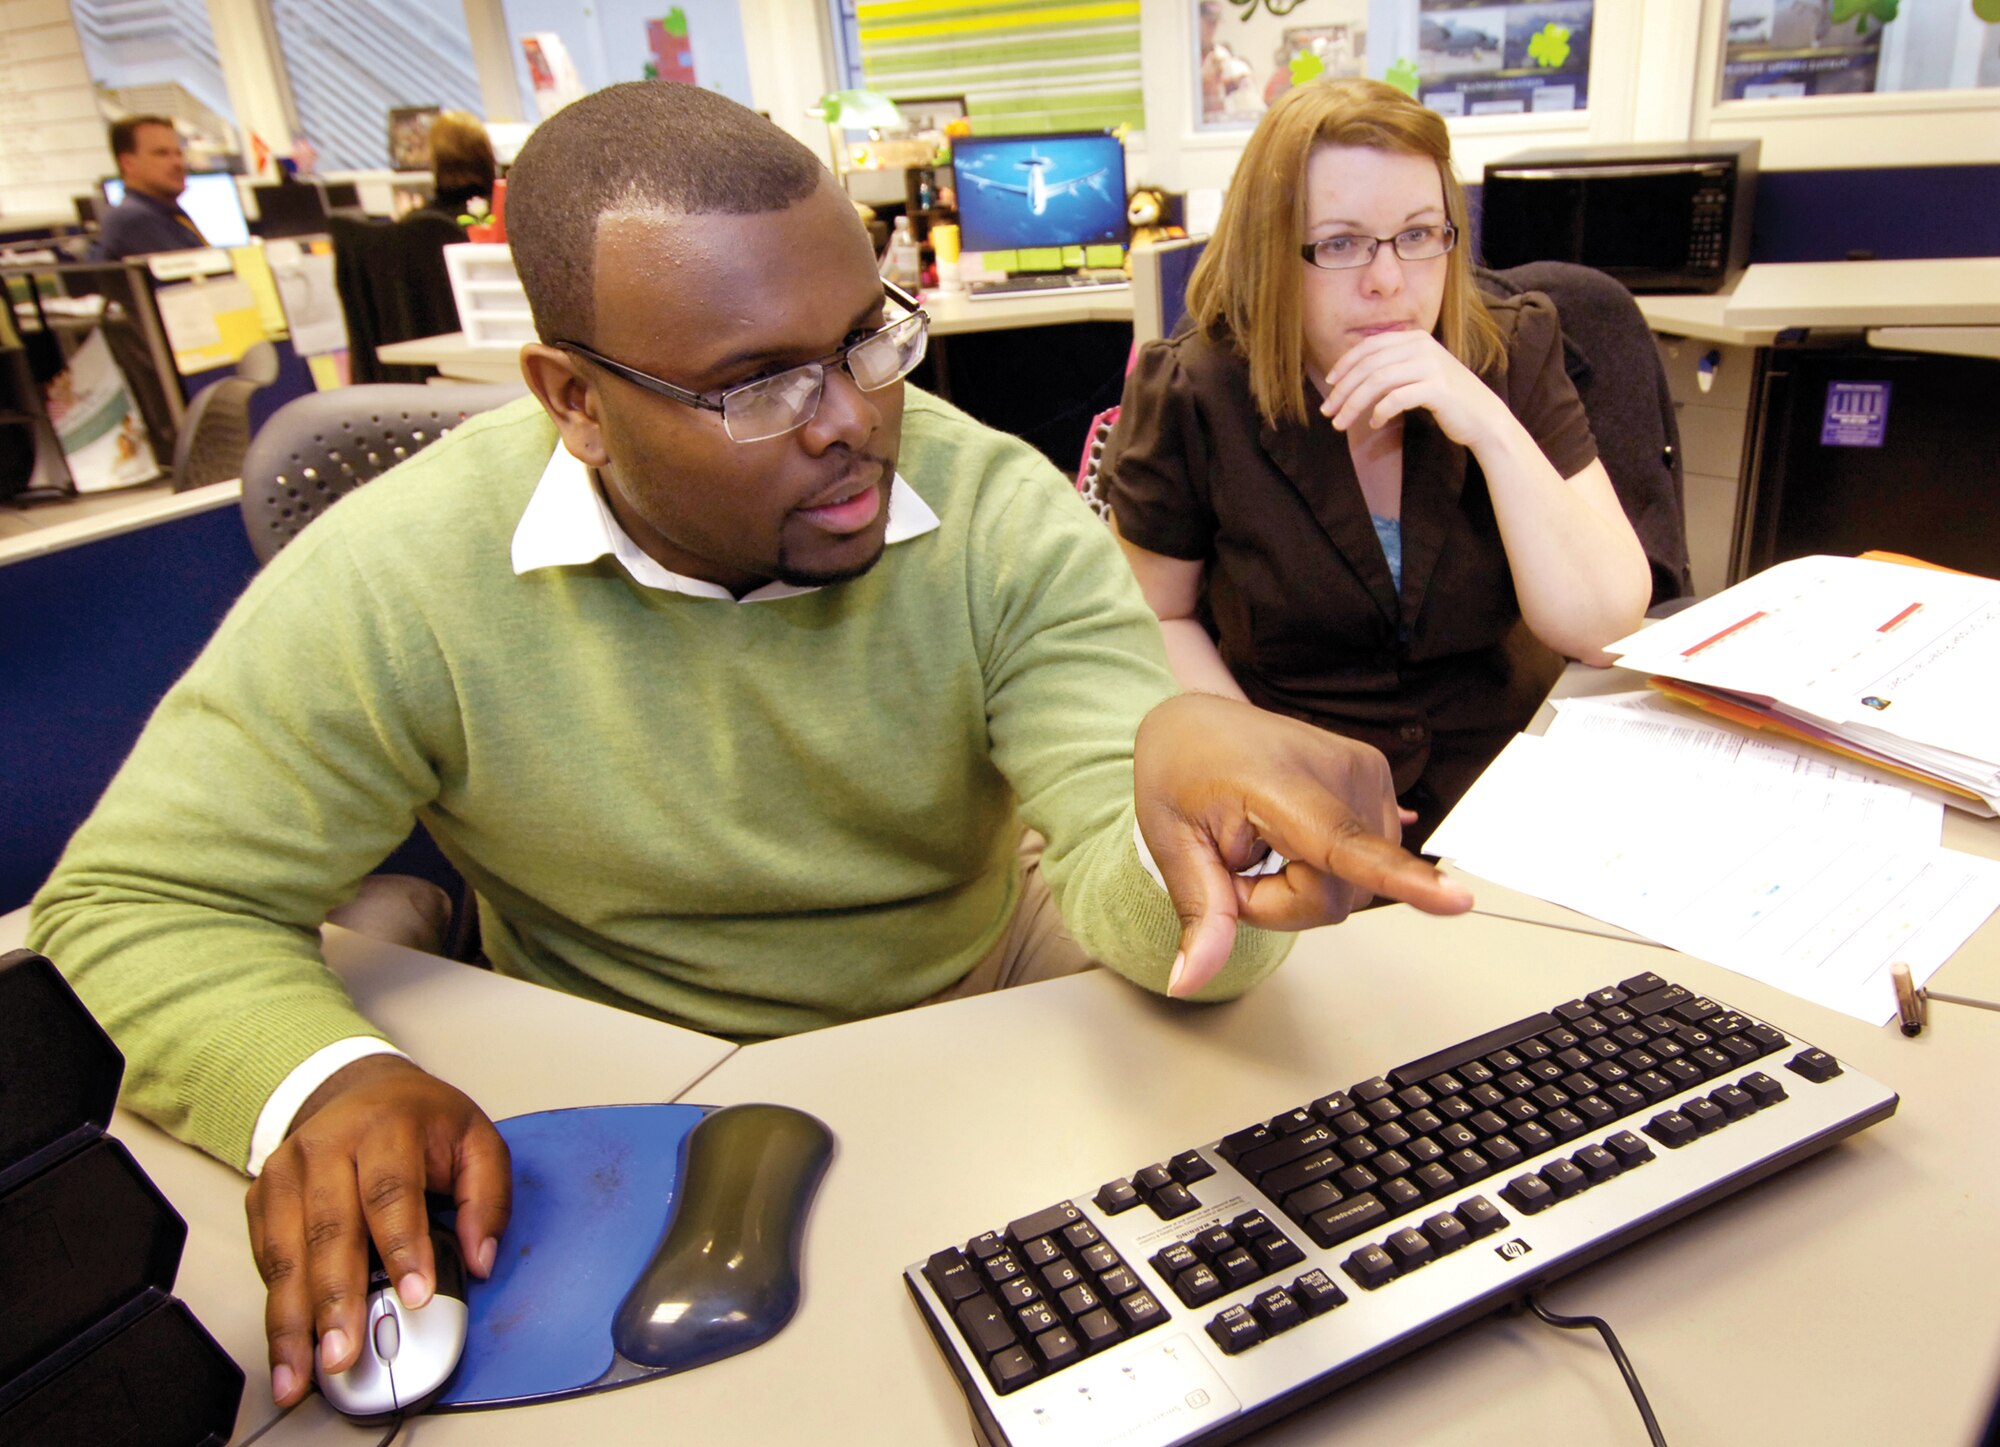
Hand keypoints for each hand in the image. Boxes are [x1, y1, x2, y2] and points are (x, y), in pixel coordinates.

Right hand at [244, 1055, 509, 1407]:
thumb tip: (480, 1258)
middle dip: (336, 1299)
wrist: (362, 1089)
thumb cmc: (421, 1122)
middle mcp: (328, 1145)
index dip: (403, 1247)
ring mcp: (287, 1170)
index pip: (393, 1192)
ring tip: (302, 1371)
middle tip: (345, 1352)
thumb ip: (488, 1199)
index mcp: (387, 1126)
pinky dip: (275, 1307)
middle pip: (329, 1229)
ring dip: (292, 1320)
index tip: (416, 1297)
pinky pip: (266, 1258)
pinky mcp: (262, 1196)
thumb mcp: (476, 1141)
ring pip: (287, 1252)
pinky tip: (286, 1347)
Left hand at [1134, 693, 1472, 998]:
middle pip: (1335, 898)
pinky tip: (1294, 833)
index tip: (1458, 899)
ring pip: (1353, 887)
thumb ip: (1200, 914)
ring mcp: (1368, 773)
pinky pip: (1363, 864)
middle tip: (1236, 859)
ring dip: (1303, 884)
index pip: (1346, 845)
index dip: (1402, 879)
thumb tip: (1189, 981)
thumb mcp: (1172, 844)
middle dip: (1280, 902)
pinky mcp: (1379, 780)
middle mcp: (1342, 772)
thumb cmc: (1182, 770)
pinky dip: (1326, 866)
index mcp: (1282, 786)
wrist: (1198, 718)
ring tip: (1263, 842)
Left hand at [1320, 329, 1507, 448]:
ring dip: (1354, 405)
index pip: (1369, 347)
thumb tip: (1351, 377)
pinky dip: (1380, 412)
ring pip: (1377, 381)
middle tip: (1328, 411)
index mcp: (1415, 338)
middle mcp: (1422, 346)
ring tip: (1341, 423)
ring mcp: (1431, 366)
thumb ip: (1392, 368)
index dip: (1345, 364)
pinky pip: (1396, 399)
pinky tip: (1375, 423)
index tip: (1329, 384)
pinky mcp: (1437, 388)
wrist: (1483, 417)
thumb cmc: (1446, 399)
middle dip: (1343, 389)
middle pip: (1369, 365)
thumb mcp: (1418, 374)